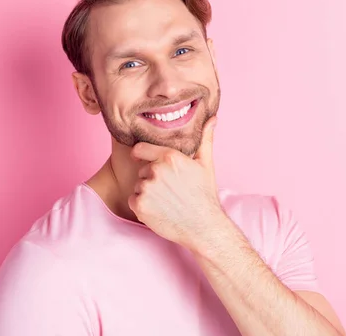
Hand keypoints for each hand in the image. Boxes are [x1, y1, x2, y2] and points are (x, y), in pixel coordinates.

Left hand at [129, 116, 225, 249]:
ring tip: (166, 201)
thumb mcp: (206, 164)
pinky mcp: (140, 206)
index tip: (140, 158)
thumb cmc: (205, 195)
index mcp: (169, 157)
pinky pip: (133, 201)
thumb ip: (204, 139)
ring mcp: (146, 189)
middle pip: (142, 171)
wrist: (204, 227)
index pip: (141, 148)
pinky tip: (158, 210)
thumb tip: (212, 119)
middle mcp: (156, 170)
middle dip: (151, 178)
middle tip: (168, 190)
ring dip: (147, 193)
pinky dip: (142, 206)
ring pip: (138, 186)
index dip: (141, 154)